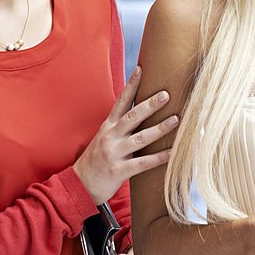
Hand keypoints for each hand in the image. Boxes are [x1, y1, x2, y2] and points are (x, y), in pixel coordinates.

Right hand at [74, 67, 179, 204]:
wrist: (79, 185)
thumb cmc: (97, 160)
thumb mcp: (105, 138)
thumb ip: (122, 126)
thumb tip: (144, 112)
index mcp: (108, 126)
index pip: (121, 101)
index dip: (131, 85)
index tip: (141, 69)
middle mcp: (110, 136)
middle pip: (132, 117)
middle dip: (150, 105)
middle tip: (166, 94)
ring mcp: (114, 153)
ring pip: (140, 138)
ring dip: (159, 129)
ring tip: (176, 120)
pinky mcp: (119, 171)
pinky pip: (142, 163)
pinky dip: (159, 157)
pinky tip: (173, 152)